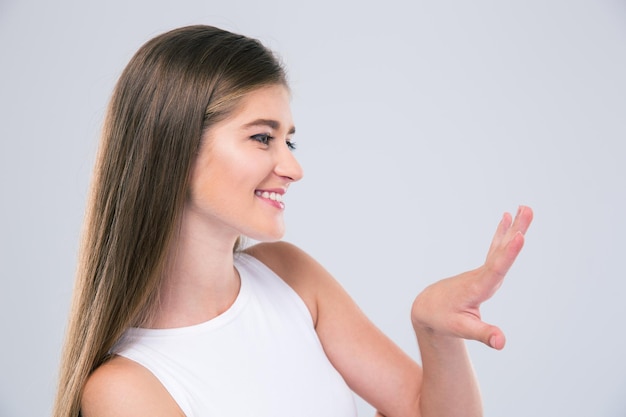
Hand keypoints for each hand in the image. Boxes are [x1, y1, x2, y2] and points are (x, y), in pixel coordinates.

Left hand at [411, 206, 533, 349]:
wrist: (428, 307)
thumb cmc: (444, 319)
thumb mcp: (462, 330)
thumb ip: (483, 334)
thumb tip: (502, 343)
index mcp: (476, 288)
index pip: (495, 269)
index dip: (508, 254)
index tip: (519, 236)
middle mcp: (480, 275)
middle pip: (500, 251)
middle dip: (514, 231)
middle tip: (527, 209)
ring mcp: (481, 271)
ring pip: (499, 247)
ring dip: (512, 228)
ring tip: (525, 207)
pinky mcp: (483, 272)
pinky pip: (495, 249)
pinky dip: (502, 234)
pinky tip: (508, 217)